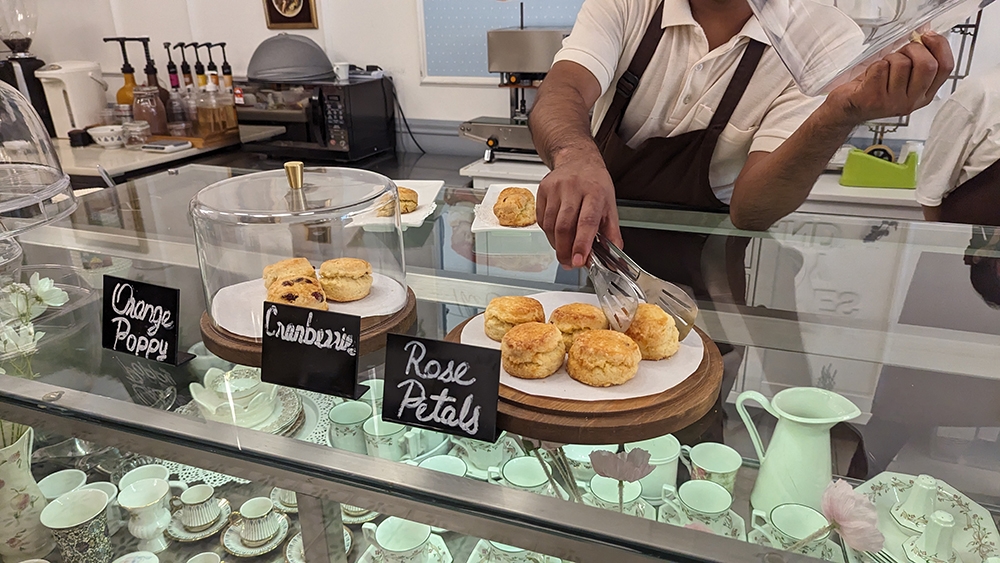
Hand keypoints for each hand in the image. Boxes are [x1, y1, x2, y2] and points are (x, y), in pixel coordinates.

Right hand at [536, 151, 621, 267]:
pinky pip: (541, 220)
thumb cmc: (595, 184)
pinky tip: (557, 237)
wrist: (577, 160)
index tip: (580, 260)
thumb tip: (613, 257)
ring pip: (550, 225)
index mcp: (595, 192)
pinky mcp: (542, 190)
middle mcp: (573, 188)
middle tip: (569, 264)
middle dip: (565, 250)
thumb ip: (611, 233)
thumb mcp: (610, 205)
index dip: (582, 243)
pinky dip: (549, 234)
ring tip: (564, 252)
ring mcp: (555, 188)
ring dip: (557, 244)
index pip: (587, 221)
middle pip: (564, 226)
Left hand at [826, 31, 953, 124]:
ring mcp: (893, 102)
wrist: (847, 108)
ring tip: (881, 69)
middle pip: (927, 65)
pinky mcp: (874, 99)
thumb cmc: (873, 88)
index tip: (927, 36)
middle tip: (900, 52)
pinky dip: (874, 65)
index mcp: (924, 94)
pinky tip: (869, 77)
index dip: (939, 46)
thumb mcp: (901, 75)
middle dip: (913, 49)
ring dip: (889, 58)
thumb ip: (916, 57)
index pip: (946, 68)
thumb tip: (927, 31)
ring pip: (902, 64)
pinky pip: (881, 68)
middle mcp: (912, 101)